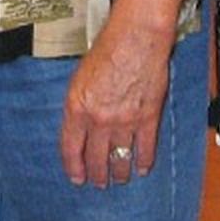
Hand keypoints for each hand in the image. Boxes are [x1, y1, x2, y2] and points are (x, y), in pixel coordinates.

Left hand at [59, 18, 171, 188]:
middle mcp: (98, 120)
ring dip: (119, 173)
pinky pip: (145, 149)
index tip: (77, 178)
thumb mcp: (80, 78)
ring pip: (120, 159)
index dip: (74, 168)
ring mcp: (124, 121)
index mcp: (77, 108)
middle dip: (97, 176)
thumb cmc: (108, 50)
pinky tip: (142, 168)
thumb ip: (79, 106)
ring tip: (120, 178)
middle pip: (96, 160)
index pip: (71, 149)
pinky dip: (144, 161)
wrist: (136, 37)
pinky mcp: (148, 118)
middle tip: (100, 183)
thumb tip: (80, 129)